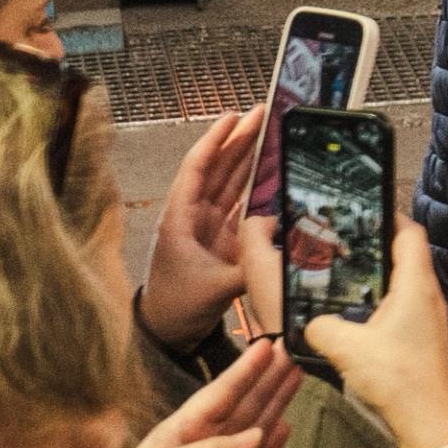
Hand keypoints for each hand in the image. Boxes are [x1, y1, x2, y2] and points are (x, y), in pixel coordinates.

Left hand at [110, 338, 301, 447]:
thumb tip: (256, 435)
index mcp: (182, 430)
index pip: (219, 393)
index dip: (244, 370)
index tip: (265, 346)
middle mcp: (203, 442)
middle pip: (242, 403)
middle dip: (266, 377)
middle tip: (288, 350)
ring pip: (256, 426)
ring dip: (276, 401)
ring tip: (295, 376)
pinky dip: (274, 445)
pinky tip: (286, 425)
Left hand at [142, 107, 267, 348]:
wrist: (168, 332)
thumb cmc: (177, 308)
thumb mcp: (216, 288)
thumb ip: (251, 266)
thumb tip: (280, 246)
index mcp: (180, 219)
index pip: (198, 169)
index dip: (216, 141)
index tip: (232, 116)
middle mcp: (192, 217)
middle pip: (217, 168)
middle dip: (238, 140)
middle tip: (262, 114)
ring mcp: (207, 227)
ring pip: (230, 184)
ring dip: (248, 159)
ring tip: (267, 132)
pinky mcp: (221, 240)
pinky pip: (240, 205)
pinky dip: (255, 188)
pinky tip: (271, 173)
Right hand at [296, 220, 447, 447]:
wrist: (429, 424)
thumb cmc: (396, 378)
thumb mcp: (345, 348)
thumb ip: (320, 327)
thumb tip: (309, 322)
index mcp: (417, 285)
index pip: (411, 233)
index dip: (390, 216)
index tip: (364, 209)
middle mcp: (429, 296)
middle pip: (408, 256)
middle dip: (377, 247)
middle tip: (344, 243)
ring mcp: (431, 319)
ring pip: (406, 284)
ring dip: (379, 278)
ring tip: (345, 278)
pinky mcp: (426, 340)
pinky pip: (405, 308)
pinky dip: (382, 304)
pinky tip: (358, 317)